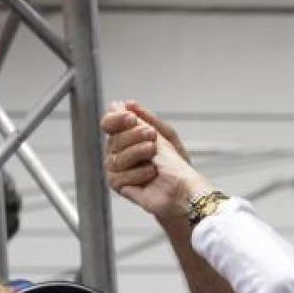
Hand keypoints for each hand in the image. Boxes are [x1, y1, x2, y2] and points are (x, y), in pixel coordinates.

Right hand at [101, 102, 211, 221]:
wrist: (185, 188)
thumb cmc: (176, 164)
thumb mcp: (164, 135)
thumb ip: (145, 119)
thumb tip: (123, 104)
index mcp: (127, 137)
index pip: (109, 123)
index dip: (116, 119)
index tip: (131, 117)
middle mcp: (119, 151)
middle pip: (114, 139)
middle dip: (134, 135)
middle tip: (151, 136)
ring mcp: (117, 169)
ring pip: (116, 158)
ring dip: (137, 153)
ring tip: (154, 154)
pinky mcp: (119, 185)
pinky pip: (119, 176)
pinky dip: (138, 173)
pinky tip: (151, 174)